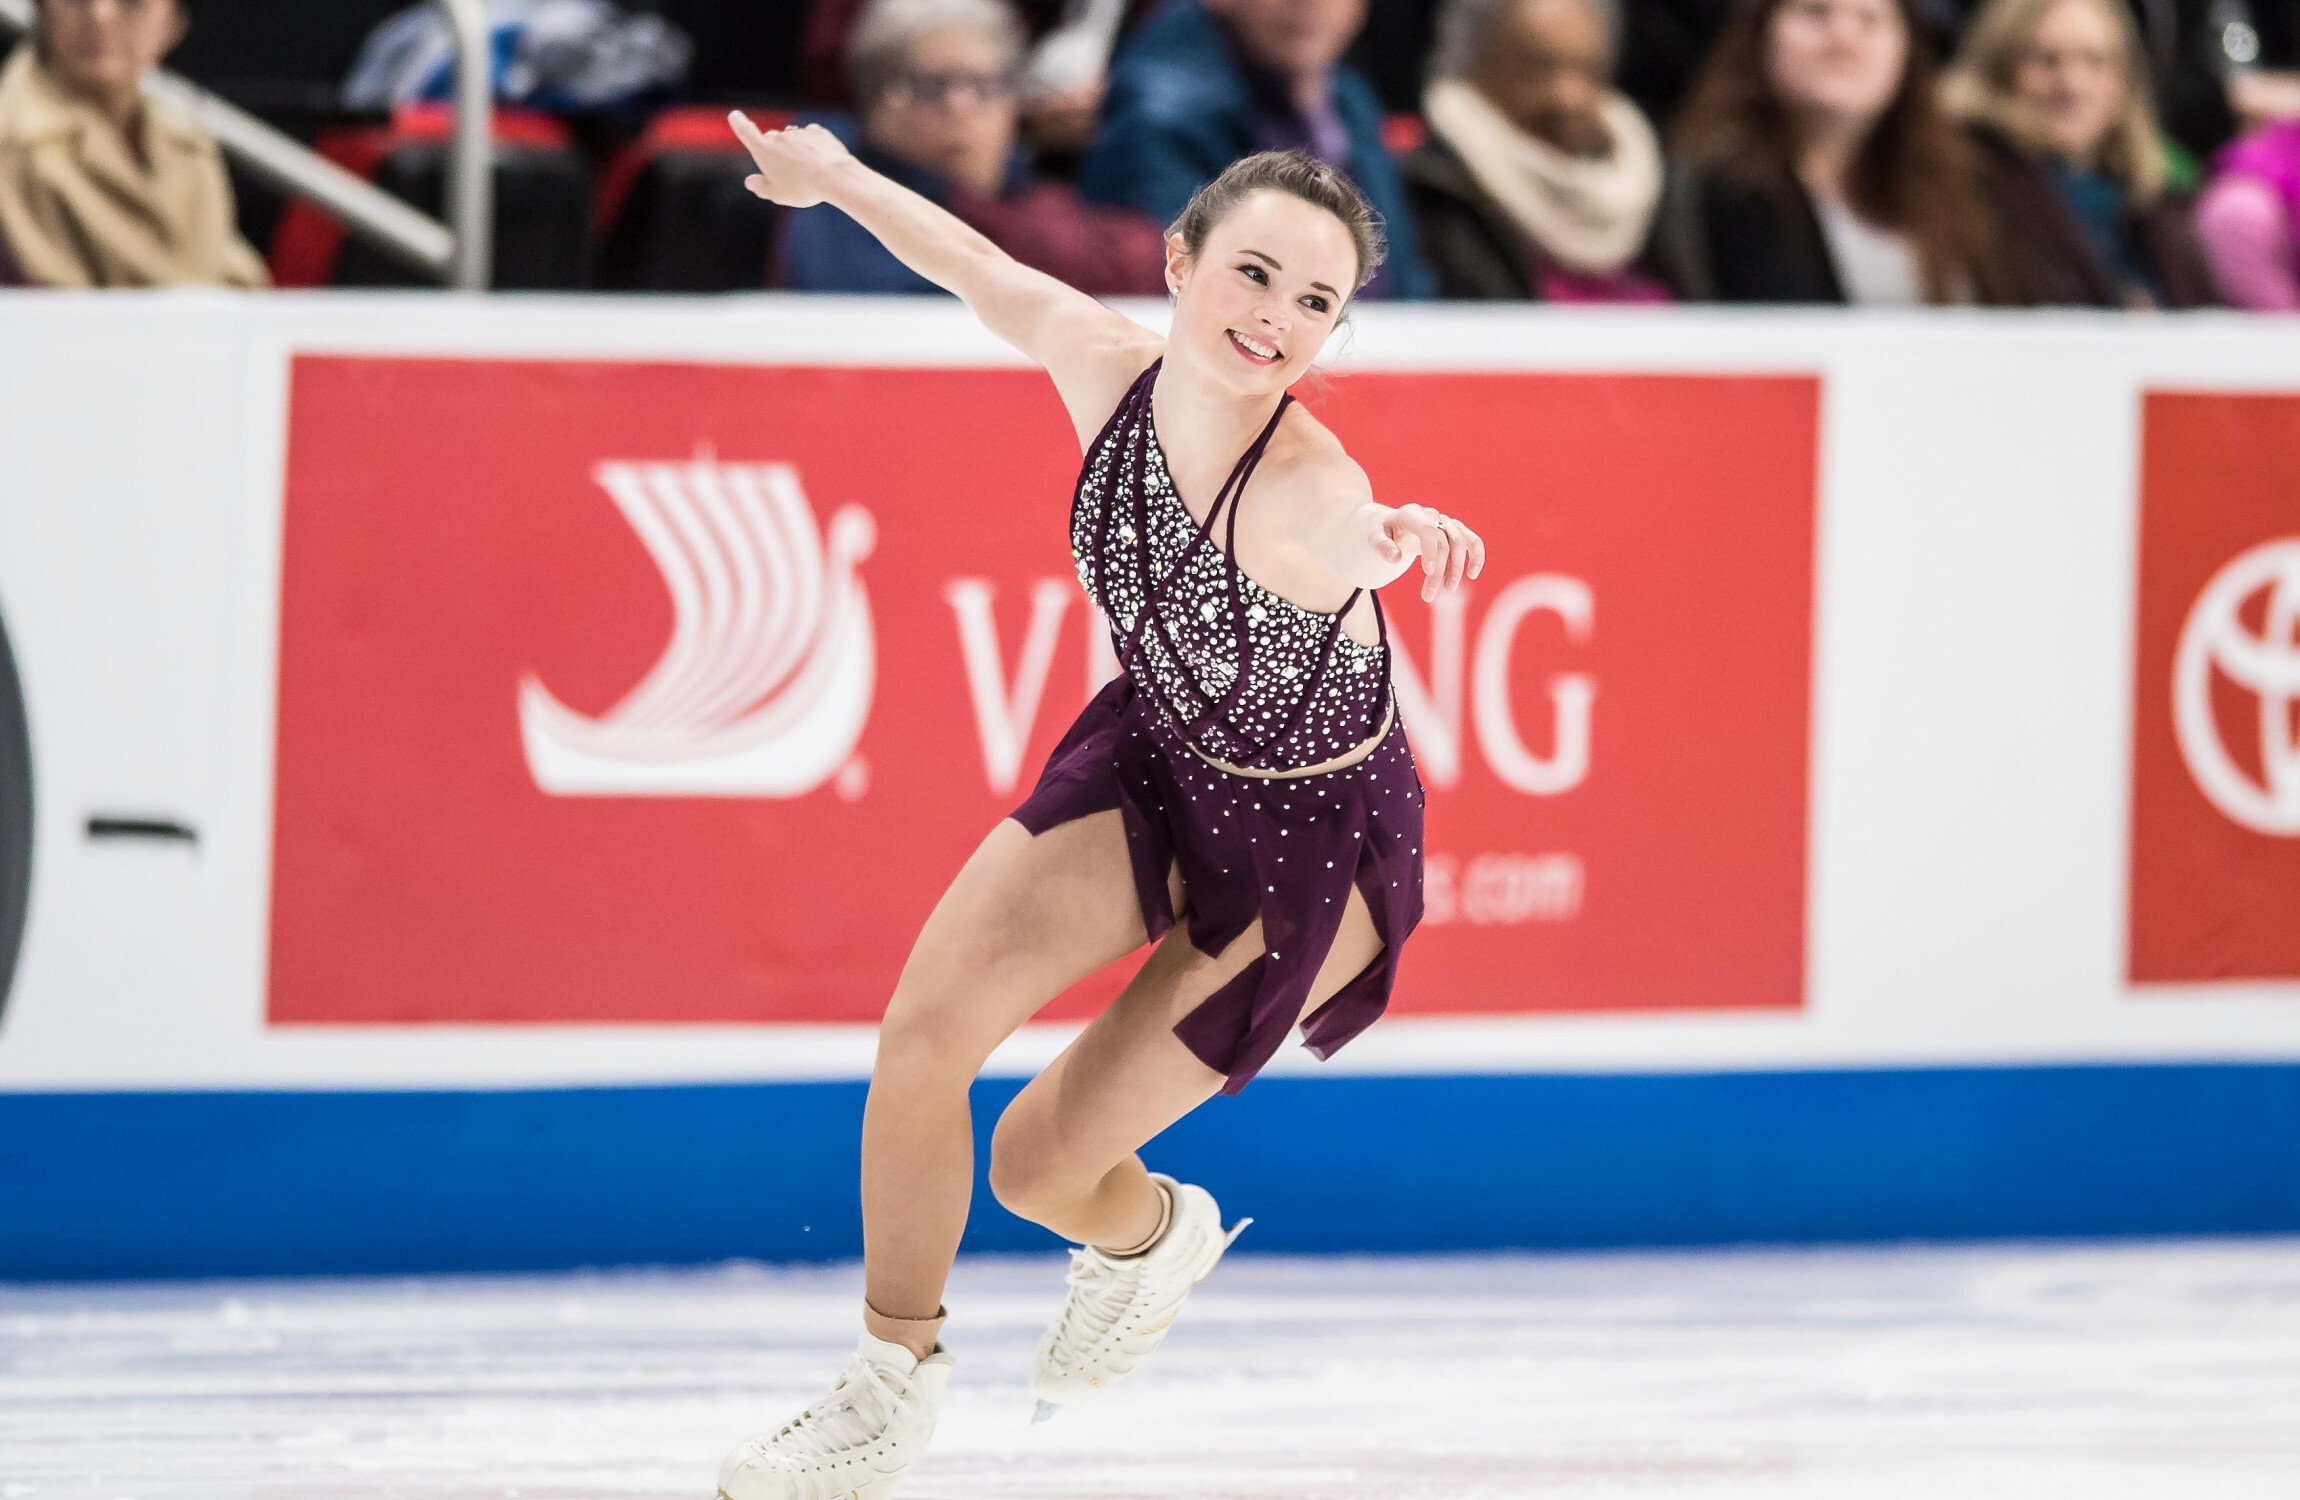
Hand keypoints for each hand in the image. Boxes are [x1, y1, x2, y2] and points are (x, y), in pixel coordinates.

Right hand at [728, 114, 852, 208]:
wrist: (835, 177)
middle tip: (787, 175)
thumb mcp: (777, 195)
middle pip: (772, 140)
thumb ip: (761, 187)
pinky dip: (811, 146)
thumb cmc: (803, 188)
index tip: (735, 115)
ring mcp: (799, 133)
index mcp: (764, 150)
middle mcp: (779, 137)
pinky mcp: (818, 133)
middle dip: (776, 152)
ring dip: (795, 150)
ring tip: (807, 172)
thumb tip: (750, 181)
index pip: (746, 132)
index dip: (739, 123)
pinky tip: (818, 160)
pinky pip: (810, 137)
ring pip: (792, 139)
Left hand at [1375, 504, 1485, 602]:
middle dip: (1439, 570)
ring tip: (1448, 589)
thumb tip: (1395, 558)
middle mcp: (1431, 515)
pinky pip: (1472, 541)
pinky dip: (1476, 556)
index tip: (1429, 572)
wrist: (1392, 523)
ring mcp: (1445, 522)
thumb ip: (1382, 546)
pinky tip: (1472, 574)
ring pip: (1461, 543)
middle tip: (1428, 596)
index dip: (1431, 550)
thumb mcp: (1374, 536)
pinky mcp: (1455, 530)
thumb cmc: (1381, 531)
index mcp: (1411, 514)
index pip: (1427, 530)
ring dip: (1457, 568)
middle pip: (1444, 542)